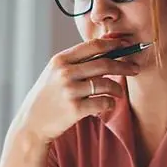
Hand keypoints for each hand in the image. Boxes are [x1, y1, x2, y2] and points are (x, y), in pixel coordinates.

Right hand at [12, 38, 139, 143]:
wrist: (32, 123)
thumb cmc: (48, 96)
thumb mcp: (55, 73)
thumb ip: (76, 61)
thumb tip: (105, 47)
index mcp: (60, 60)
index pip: (93, 46)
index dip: (113, 44)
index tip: (127, 44)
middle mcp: (65, 73)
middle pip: (104, 64)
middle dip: (124, 65)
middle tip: (135, 68)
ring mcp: (70, 91)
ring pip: (106, 84)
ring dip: (117, 88)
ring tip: (119, 92)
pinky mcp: (75, 109)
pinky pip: (103, 103)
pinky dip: (110, 103)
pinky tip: (108, 104)